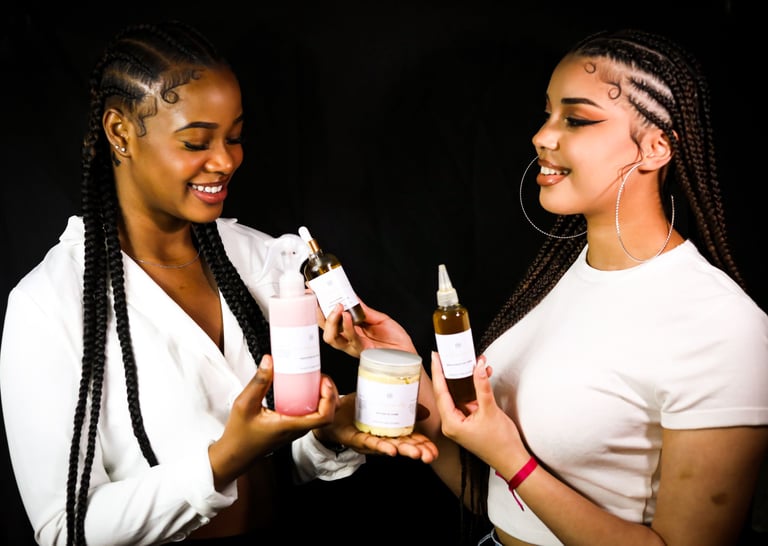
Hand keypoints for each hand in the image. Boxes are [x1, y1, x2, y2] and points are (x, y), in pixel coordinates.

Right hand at [209, 355, 338, 487]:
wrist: (235, 454)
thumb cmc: (239, 434)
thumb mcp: (245, 404)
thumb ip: (258, 382)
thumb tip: (270, 361)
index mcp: (290, 426)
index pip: (324, 418)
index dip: (329, 398)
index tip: (323, 382)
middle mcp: (298, 429)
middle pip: (328, 413)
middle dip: (330, 392)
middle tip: (319, 376)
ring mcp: (297, 429)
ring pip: (322, 414)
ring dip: (324, 396)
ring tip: (314, 380)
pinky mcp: (293, 427)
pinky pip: (312, 414)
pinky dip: (315, 400)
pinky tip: (304, 388)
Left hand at [313, 393, 438, 463]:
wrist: (333, 411)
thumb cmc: (358, 409)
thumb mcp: (384, 404)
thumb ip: (404, 407)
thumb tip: (426, 411)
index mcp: (392, 430)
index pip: (412, 439)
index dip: (424, 445)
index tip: (435, 450)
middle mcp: (383, 437)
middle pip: (404, 446)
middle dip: (418, 451)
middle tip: (430, 455)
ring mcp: (371, 440)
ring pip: (390, 447)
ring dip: (404, 451)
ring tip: (416, 453)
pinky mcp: (357, 438)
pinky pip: (370, 443)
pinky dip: (381, 447)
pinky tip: (391, 451)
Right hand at [318, 300, 416, 357]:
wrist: (407, 354)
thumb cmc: (395, 340)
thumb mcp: (379, 318)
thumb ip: (364, 310)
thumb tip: (352, 296)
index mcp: (351, 330)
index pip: (330, 319)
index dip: (320, 307)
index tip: (314, 293)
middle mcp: (349, 339)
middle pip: (326, 330)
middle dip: (320, 314)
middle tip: (320, 299)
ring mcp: (354, 346)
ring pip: (332, 338)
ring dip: (332, 321)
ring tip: (338, 308)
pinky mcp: (362, 351)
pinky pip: (350, 339)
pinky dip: (347, 326)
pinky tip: (348, 316)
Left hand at [430, 351, 526, 469]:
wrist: (513, 460)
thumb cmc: (501, 444)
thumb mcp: (490, 410)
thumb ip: (482, 386)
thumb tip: (478, 367)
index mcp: (451, 423)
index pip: (440, 392)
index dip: (438, 372)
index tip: (436, 357)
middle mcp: (452, 423)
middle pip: (447, 392)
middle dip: (452, 372)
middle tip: (450, 355)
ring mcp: (460, 422)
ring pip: (458, 395)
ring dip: (466, 379)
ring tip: (472, 362)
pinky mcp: (468, 421)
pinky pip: (467, 400)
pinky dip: (473, 389)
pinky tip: (482, 377)